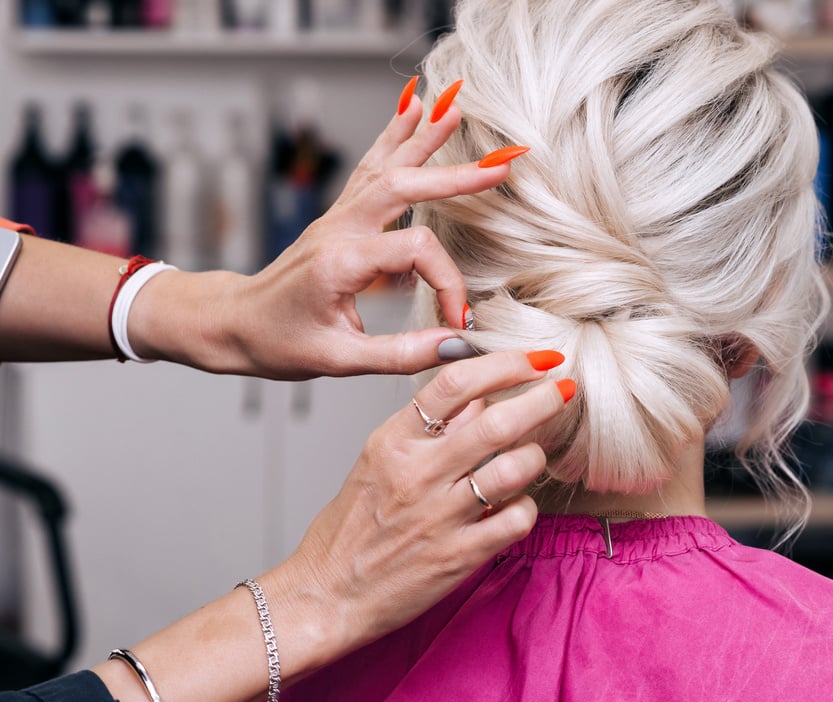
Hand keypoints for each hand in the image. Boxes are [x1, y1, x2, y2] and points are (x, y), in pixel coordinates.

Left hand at [133, 83, 520, 378]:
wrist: (232, 324)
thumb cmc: (277, 343)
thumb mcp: (339, 360)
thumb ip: (401, 353)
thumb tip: (455, 345)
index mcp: (341, 261)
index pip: (417, 252)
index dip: (449, 284)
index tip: (459, 319)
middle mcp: (338, 229)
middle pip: (402, 186)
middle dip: (453, 176)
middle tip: (498, 166)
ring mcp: (336, 218)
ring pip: (384, 167)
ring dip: (420, 137)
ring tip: (452, 108)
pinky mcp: (338, 218)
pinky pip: (370, 170)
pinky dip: (394, 138)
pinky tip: (410, 111)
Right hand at [258, 350, 574, 672]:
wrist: (327, 593)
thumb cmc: (353, 527)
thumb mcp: (378, 461)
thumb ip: (430, 428)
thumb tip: (482, 396)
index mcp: (394, 441)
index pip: (455, 382)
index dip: (505, 363)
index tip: (536, 359)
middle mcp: (418, 473)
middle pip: (496, 421)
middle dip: (542, 398)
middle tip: (566, 388)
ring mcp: (441, 516)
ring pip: (514, 468)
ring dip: (535, 456)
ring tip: (534, 455)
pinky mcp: (460, 555)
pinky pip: (517, 519)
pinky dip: (527, 507)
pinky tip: (515, 507)